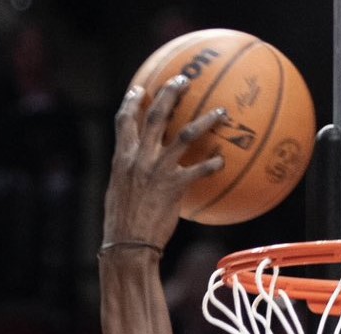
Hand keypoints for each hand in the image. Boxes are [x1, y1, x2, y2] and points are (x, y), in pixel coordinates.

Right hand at [103, 79, 226, 252]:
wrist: (128, 246)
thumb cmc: (121, 224)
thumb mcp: (117, 193)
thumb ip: (129, 174)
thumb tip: (139, 170)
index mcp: (122, 158)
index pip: (124, 121)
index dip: (133, 101)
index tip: (141, 88)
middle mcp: (139, 158)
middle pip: (156, 116)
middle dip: (170, 93)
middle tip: (184, 79)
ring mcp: (158, 170)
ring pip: (184, 135)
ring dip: (205, 120)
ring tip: (221, 111)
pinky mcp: (174, 186)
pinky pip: (199, 169)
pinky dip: (213, 163)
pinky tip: (223, 159)